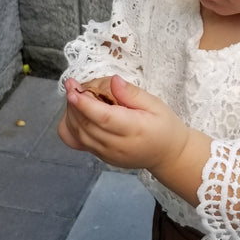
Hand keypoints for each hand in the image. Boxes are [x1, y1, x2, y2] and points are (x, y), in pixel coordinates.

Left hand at [58, 76, 210, 203]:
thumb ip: (133, 94)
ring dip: (71, 114)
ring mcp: (108, 154)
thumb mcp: (155, 104)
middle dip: (74, 104)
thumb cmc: (164, 126)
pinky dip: (71, 127)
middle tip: (72, 84)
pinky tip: (75, 114)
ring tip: (74, 96)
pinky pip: (78, 143)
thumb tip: (114, 81)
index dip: (85, 104)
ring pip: (79, 134)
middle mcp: (118, 145)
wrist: (167, 154)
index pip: (104, 117)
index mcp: (135, 129)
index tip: (73, 88)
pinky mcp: (102, 157)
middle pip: (87, 125)